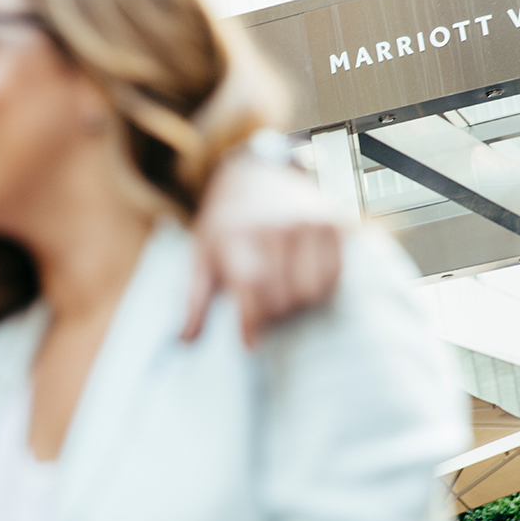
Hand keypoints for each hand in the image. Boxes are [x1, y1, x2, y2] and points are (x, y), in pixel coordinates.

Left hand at [183, 155, 346, 344]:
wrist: (259, 174)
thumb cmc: (226, 224)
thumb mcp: (202, 253)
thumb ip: (195, 299)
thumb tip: (185, 341)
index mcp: (238, 233)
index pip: (251, 287)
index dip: (251, 324)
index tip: (251, 346)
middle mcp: (276, 226)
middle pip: (282, 298)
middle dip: (271, 315)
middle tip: (263, 312)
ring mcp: (308, 223)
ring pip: (311, 293)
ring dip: (297, 306)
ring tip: (282, 296)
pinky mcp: (333, 223)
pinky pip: (334, 278)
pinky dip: (320, 289)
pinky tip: (303, 281)